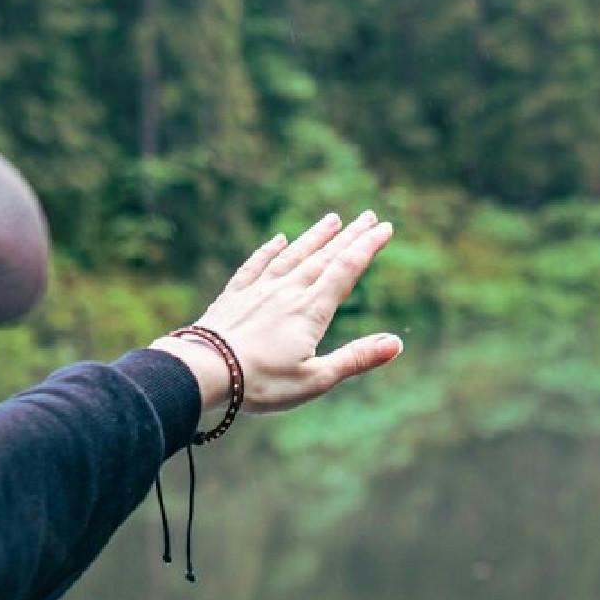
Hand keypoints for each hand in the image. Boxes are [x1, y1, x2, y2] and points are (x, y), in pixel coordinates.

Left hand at [151, 210, 401, 413]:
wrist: (202, 372)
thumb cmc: (261, 383)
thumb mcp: (316, 379)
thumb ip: (355, 359)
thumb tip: (396, 344)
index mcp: (311, 310)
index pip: (346, 271)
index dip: (367, 247)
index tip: (384, 228)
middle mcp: (287, 292)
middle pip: (324, 257)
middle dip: (349, 236)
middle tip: (367, 215)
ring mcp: (258, 291)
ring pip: (292, 255)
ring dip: (314, 237)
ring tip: (331, 219)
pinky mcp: (233, 296)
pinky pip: (255, 266)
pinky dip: (269, 251)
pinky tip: (278, 240)